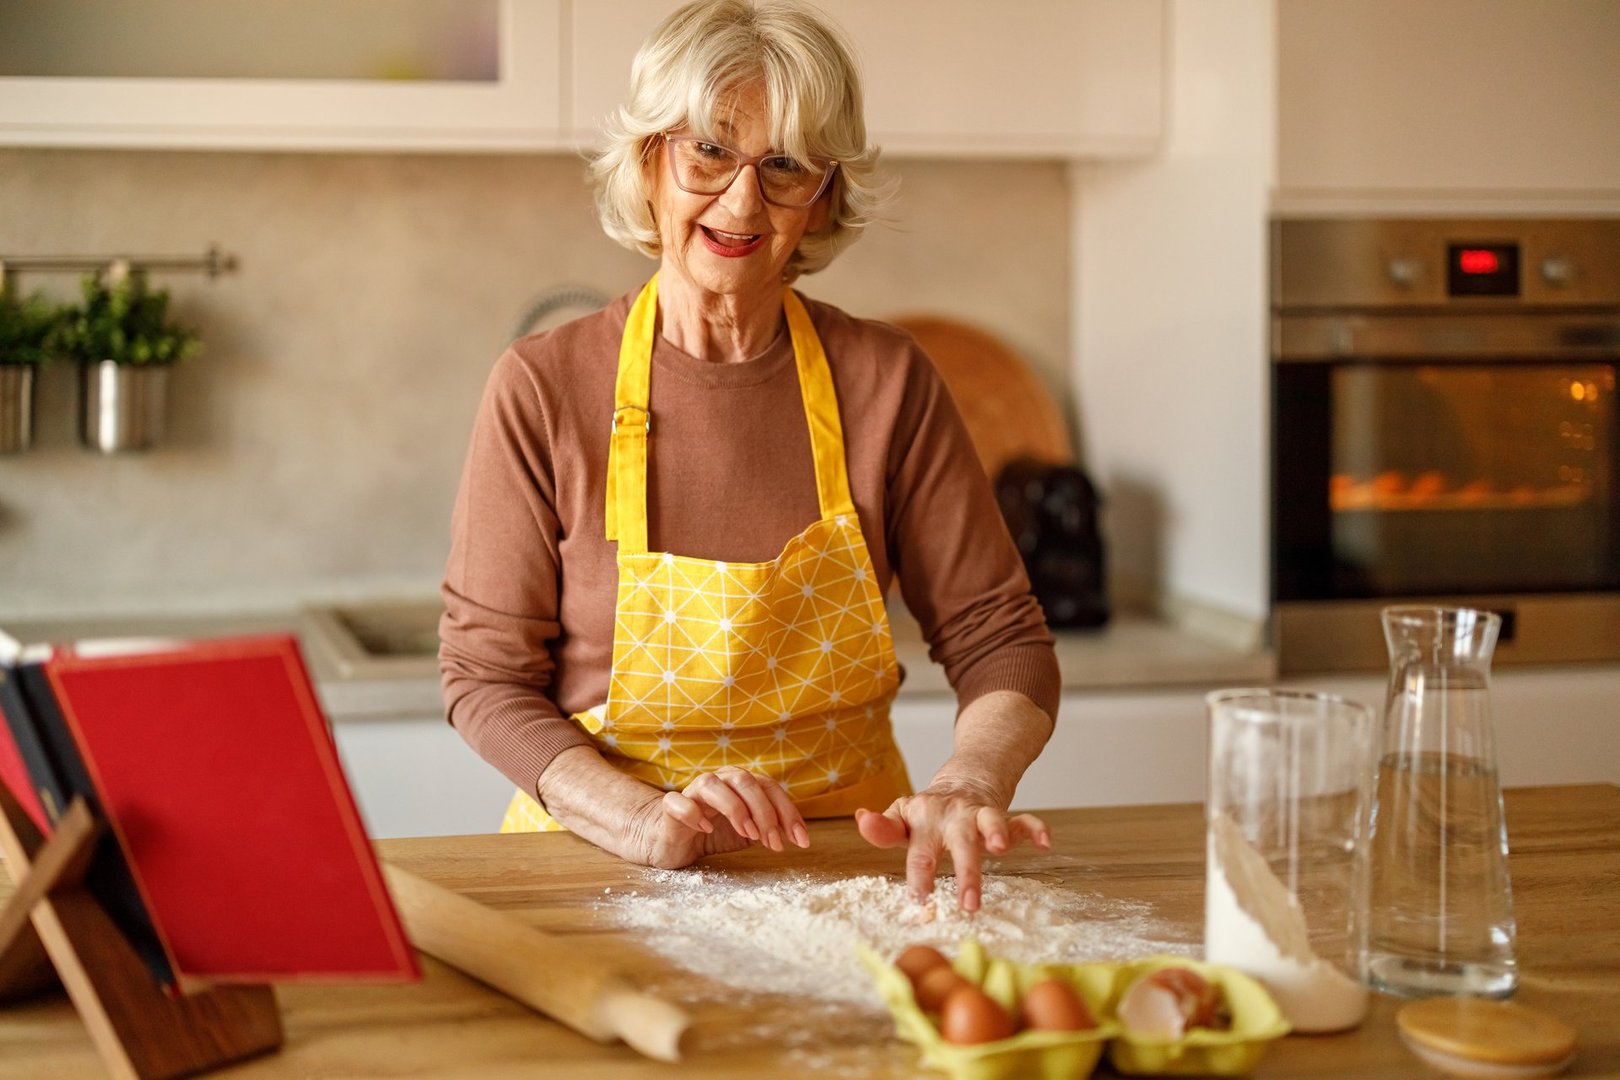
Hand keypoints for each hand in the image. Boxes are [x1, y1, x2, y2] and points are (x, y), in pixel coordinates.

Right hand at [629, 766, 810, 869]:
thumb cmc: (712, 832)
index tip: (801, 840)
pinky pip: (678, 801)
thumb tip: (797, 835)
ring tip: (748, 835)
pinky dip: (693, 812)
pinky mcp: (670, 807)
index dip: (788, 812)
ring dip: (735, 808)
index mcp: (740, 784)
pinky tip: (705, 828)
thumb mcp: (747, 832)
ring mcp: (692, 792)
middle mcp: (719, 781)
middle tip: (774, 843)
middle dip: (765, 813)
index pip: (769, 787)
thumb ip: (767, 828)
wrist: (671, 839)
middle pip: (745, 781)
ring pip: (713, 784)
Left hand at [855, 779, 1050, 911]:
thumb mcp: (901, 818)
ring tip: (1000, 849)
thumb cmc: (927, 813)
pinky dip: (1037, 829)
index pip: (920, 851)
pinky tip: (1045, 843)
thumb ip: (883, 827)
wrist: (962, 783)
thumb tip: (861, 818)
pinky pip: (1025, 821)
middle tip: (969, 903)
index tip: (919, 896)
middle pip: (960, 843)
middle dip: (966, 872)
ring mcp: (981, 816)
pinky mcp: (1006, 819)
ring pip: (992, 822)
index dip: (920, 873)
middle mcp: (955, 816)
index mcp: (925, 819)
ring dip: (997, 832)